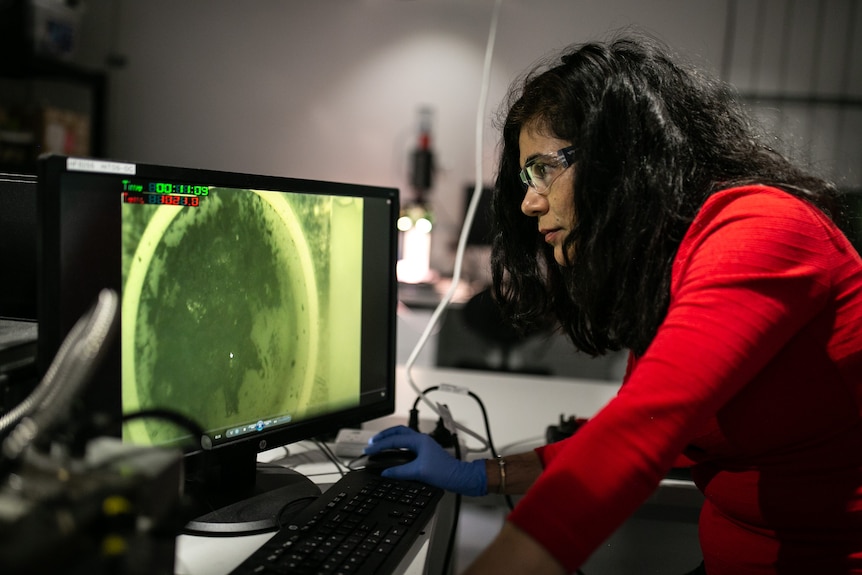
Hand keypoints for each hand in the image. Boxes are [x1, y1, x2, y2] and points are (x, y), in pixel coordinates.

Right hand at [365, 426, 487, 495]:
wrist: (459, 477)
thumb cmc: (445, 472)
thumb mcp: (419, 472)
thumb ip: (400, 472)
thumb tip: (386, 472)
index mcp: (419, 441)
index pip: (394, 440)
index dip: (379, 445)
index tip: (369, 449)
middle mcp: (421, 440)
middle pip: (398, 432)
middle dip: (384, 435)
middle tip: (373, 441)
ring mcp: (424, 445)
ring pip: (403, 436)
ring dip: (391, 438)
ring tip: (380, 444)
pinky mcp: (425, 452)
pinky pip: (407, 444)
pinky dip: (398, 445)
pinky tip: (394, 452)